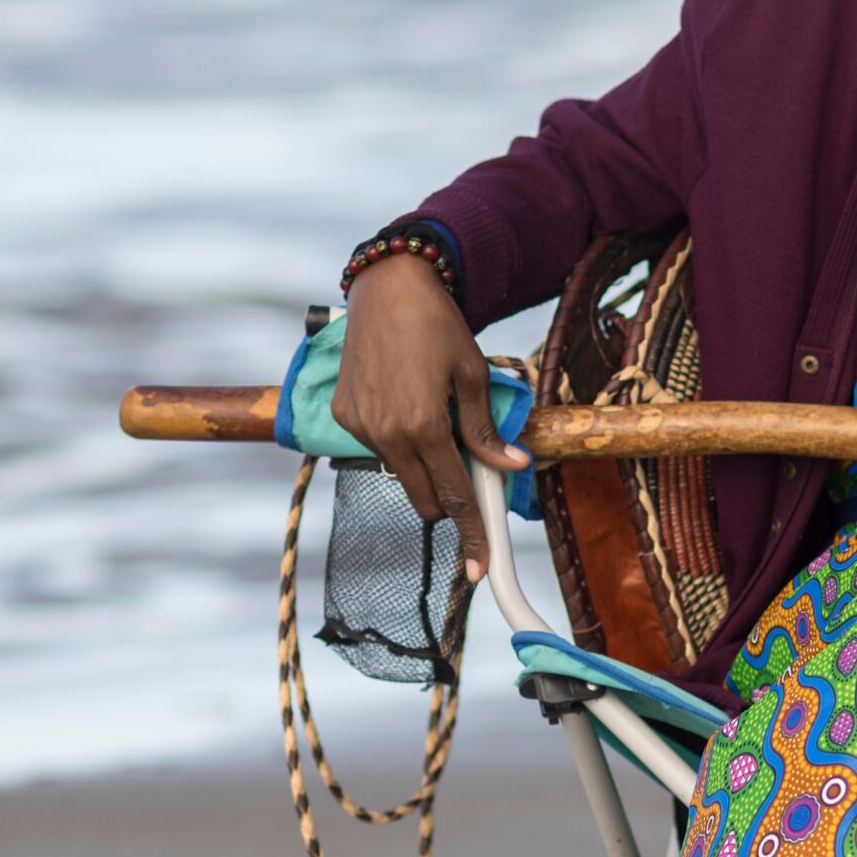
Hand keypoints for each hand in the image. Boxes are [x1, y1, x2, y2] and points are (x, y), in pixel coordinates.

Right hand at [332, 254, 531, 580]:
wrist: (388, 288)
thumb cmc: (437, 325)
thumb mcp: (473, 374)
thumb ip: (486, 430)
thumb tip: (513, 466)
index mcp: (425, 426)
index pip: (454, 496)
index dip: (472, 533)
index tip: (479, 568)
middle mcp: (386, 433)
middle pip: (424, 499)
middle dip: (447, 496)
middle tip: (466, 465)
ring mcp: (359, 426)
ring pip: (400, 473)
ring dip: (421, 463)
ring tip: (431, 414)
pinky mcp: (343, 415)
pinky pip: (377, 447)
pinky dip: (396, 440)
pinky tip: (402, 400)